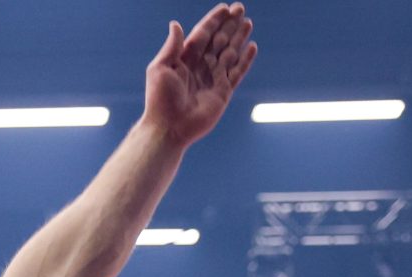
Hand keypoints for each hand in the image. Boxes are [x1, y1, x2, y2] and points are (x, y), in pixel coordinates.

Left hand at [144, 4, 256, 145]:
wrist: (169, 129)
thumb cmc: (160, 100)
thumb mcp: (160, 69)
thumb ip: (171, 47)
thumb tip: (175, 24)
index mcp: (184, 60)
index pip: (202, 35)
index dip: (213, 21)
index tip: (225, 8)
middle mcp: (199, 68)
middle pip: (218, 41)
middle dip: (229, 25)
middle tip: (240, 8)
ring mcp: (212, 80)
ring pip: (229, 54)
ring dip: (239, 38)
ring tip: (248, 22)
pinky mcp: (223, 93)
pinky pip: (237, 73)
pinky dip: (245, 60)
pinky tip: (252, 46)